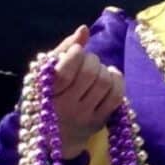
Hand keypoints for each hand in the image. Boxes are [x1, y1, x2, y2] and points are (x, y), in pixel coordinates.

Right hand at [51, 26, 123, 158]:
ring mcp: (84, 116)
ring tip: (98, 68)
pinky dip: (118, 80)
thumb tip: (84, 29)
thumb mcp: (46, 73)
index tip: (77, 50)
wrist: (55, 135)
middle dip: (92, 59)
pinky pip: (117, 97)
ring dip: (105, 69)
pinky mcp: (100, 121)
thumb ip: (63, 50)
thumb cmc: (49, 95)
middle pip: (90, 74)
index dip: (76, 53)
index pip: (65, 71)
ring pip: (105, 83)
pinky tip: (111, 74)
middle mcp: (65, 107)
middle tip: (88, 59)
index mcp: (46, 93)